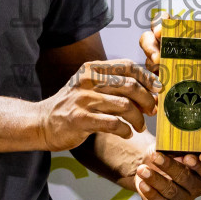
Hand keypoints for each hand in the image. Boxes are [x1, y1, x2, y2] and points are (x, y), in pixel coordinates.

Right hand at [38, 60, 157, 151]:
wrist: (43, 123)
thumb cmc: (73, 105)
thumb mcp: (89, 86)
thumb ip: (113, 83)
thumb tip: (148, 88)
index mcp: (92, 68)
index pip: (127, 66)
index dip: (147, 77)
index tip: (157, 89)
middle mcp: (88, 81)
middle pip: (130, 85)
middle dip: (147, 100)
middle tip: (152, 111)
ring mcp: (83, 100)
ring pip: (125, 105)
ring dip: (138, 119)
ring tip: (139, 126)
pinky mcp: (80, 119)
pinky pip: (113, 123)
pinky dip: (125, 129)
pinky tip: (126, 133)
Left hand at [133, 151, 200, 199]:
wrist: (148, 166)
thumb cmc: (164, 154)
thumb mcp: (171, 148)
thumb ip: (177, 148)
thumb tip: (178, 146)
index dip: (197, 165)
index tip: (187, 157)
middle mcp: (196, 188)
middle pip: (186, 179)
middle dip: (169, 167)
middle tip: (155, 157)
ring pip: (171, 191)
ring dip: (155, 179)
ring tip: (142, 169)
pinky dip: (151, 193)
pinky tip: (142, 184)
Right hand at [139, 19, 200, 101]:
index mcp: (186, 35)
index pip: (165, 23)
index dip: (158, 24)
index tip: (161, 30)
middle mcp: (173, 48)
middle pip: (149, 41)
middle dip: (150, 46)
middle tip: (158, 57)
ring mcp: (170, 66)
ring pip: (150, 62)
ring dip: (152, 66)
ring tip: (161, 74)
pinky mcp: (172, 84)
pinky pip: (157, 84)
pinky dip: (156, 86)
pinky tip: (160, 90)